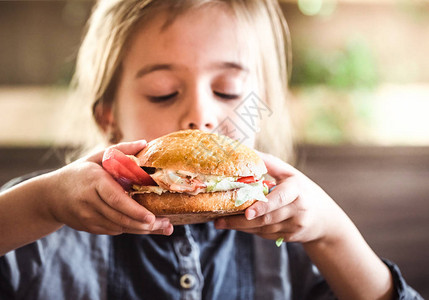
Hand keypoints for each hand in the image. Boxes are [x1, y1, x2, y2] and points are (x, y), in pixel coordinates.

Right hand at [45, 141, 172, 235]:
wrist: (50, 195)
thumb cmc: (79, 172)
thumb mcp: (97, 157)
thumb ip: (121, 150)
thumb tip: (145, 143)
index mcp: (94, 182)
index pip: (115, 199)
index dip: (134, 210)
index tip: (151, 217)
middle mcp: (89, 202)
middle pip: (120, 217)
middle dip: (144, 224)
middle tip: (166, 224)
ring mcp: (87, 217)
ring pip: (118, 227)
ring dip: (141, 229)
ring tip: (162, 226)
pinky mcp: (88, 227)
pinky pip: (112, 230)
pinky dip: (129, 228)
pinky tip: (144, 226)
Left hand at [214, 151, 345, 243]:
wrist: (325, 219)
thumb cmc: (303, 190)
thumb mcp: (291, 174)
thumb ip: (270, 163)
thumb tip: (248, 150)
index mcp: (297, 190)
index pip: (280, 198)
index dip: (263, 206)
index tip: (247, 212)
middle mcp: (298, 209)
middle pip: (267, 218)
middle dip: (241, 221)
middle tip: (219, 221)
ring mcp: (295, 226)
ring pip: (263, 228)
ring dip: (241, 227)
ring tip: (221, 222)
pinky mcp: (291, 237)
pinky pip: (266, 235)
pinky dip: (251, 231)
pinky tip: (237, 226)